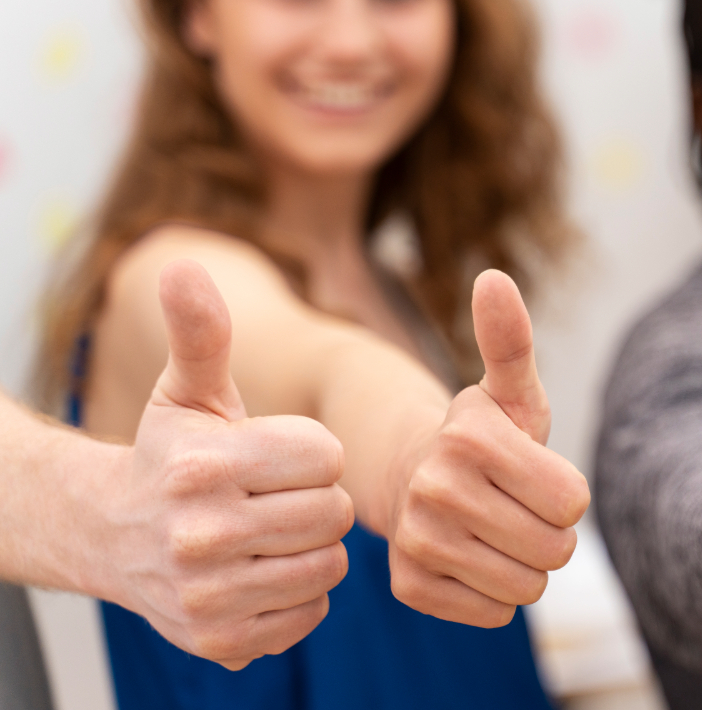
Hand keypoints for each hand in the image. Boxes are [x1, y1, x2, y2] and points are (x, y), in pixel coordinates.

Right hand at [104, 260, 353, 669]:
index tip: (279, 455)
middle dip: (317, 499)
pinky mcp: (220, 641)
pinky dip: (300, 594)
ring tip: (272, 532)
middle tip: (276, 496)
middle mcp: (201, 534)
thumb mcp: (188, 391)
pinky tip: (263, 571)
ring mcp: (208, 594)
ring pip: (329, 566)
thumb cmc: (172, 454)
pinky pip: (311, 614)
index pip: (329, 457)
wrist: (112, 535)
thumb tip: (183, 266)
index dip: (315, 452)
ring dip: (313, 547)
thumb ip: (202, 332)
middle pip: (334, 513)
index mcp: (205, 466)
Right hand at [386, 270, 590, 626]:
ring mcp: (417, 541)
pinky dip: (493, 592)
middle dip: (550, 533)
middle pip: (556, 551)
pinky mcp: (408, 586)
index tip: (535, 474)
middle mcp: (435, 489)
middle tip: (517, 506)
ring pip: (527, 588)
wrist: (410, 476)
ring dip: (525, 565)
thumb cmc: (483, 436)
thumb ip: (511, 341)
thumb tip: (494, 277)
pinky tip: (470, 557)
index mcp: (470, 438)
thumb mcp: (509, 390)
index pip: (574, 503)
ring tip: (496, 531)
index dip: (566, 493)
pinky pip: (494, 612)